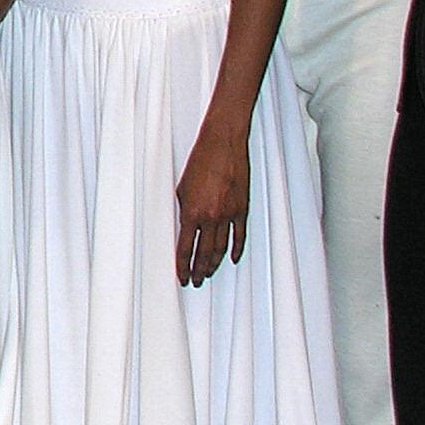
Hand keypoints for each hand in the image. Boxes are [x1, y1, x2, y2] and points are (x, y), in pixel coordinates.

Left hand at [173, 128, 250, 284]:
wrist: (222, 144)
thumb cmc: (200, 161)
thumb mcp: (181, 187)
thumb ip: (183, 210)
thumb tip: (184, 227)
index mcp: (192, 212)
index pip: (185, 248)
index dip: (182, 265)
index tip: (181, 276)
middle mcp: (210, 217)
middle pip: (203, 253)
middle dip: (198, 270)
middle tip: (195, 281)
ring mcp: (228, 214)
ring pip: (221, 248)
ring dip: (214, 264)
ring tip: (208, 274)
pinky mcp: (242, 208)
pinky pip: (239, 236)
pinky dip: (235, 250)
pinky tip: (231, 259)